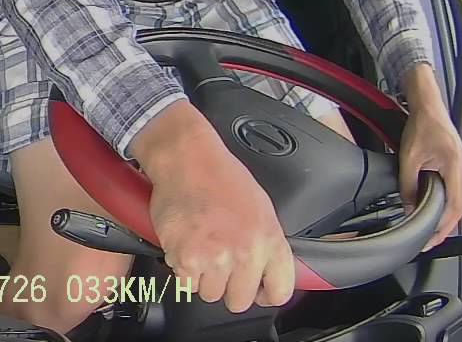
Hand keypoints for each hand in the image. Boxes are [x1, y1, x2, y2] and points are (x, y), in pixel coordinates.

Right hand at [131, 100, 293, 312]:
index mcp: (270, 241)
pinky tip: (184, 244)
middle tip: (218, 264)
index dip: (265, 294)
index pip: (279, 292)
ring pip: (209, 294)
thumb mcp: (261, 209)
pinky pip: (185, 282)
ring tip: (199, 248)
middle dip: (228, 287)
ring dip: (203, 278)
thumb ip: (267, 245)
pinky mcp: (185, 257)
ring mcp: (215, 258)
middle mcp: (246, 254)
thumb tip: (266, 272)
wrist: (188, 159)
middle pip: (239, 301)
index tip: (256, 291)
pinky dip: (181, 268)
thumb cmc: (221, 177)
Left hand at [398, 64, 461, 250]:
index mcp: (455, 168)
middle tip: (430, 240)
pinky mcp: (451, 164)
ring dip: (444, 215)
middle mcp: (461, 169)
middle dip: (445, 226)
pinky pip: (450, 189)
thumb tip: (408, 205)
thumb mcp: (409, 156)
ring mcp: (457, 167)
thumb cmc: (421, 124)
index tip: (432, 239)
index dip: (444, 227)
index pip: (454, 207)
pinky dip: (442, 202)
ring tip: (430, 229)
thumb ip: (408, 183)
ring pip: (455, 199)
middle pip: (458, 207)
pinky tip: (431, 208)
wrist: (426, 104)